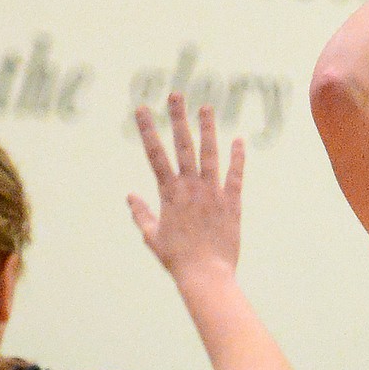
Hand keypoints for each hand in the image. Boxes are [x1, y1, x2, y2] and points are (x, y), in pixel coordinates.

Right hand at [128, 93, 243, 282]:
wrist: (205, 274)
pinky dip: (237, 157)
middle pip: (183, 146)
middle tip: (176, 95)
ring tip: (206, 107)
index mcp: (169, 193)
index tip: (141, 109)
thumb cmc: (176, 259)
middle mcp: (190, 187)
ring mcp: (212, 192)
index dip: (147, 130)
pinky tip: (238, 140)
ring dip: (208, 129)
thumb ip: (141, 214)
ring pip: (210, 154)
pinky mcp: (232, 202)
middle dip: (177, 118)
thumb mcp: (152, 237)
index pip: (155, 155)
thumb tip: (130, 196)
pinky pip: (235, 175)